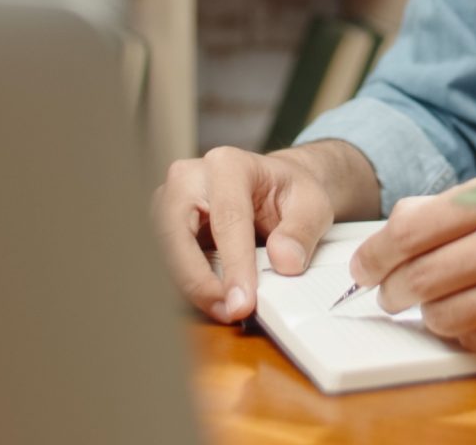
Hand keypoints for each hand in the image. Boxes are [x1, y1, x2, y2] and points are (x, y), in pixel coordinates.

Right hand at [153, 146, 336, 323]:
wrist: (274, 187)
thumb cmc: (288, 191)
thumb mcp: (312, 205)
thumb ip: (302, 231)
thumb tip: (285, 261)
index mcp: (228, 165)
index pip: (227, 218)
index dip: (234, 264)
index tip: (243, 300)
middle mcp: (189, 179)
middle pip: (177, 232)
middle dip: (197, 280)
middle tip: (228, 311)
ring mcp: (170, 202)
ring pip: (162, 249)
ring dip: (189, 286)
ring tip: (224, 310)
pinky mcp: (165, 227)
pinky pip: (165, 260)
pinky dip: (184, 285)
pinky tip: (210, 301)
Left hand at [351, 194, 475, 354]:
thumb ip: (444, 206)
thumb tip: (389, 233)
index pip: (410, 232)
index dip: (375, 255)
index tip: (364, 267)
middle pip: (422, 279)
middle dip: (393, 290)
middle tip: (390, 290)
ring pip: (446, 318)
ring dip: (429, 312)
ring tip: (436, 299)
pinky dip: (466, 331)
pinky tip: (472, 312)